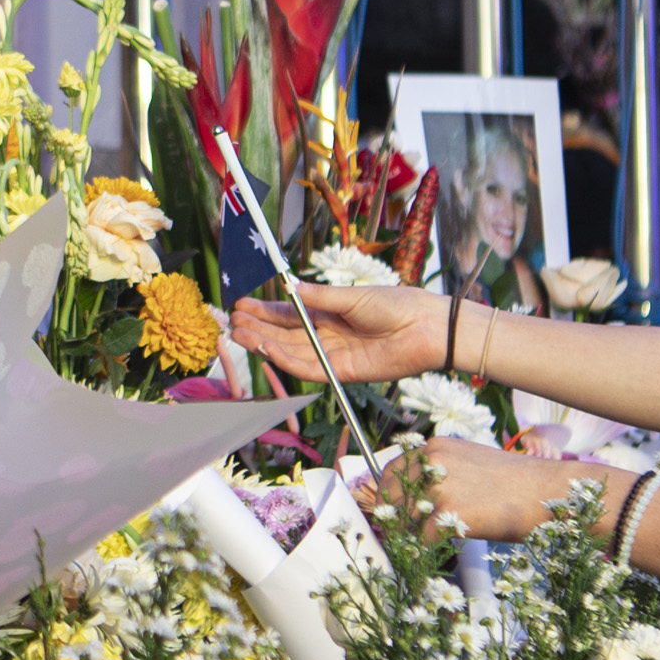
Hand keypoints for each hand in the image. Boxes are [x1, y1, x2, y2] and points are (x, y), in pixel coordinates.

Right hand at [225, 281, 448, 383]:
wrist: (427, 328)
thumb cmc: (397, 305)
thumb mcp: (353, 296)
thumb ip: (320, 296)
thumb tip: (289, 287)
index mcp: (331, 312)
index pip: (290, 314)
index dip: (266, 311)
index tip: (242, 305)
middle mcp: (328, 335)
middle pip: (285, 334)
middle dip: (258, 327)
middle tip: (232, 320)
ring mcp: (333, 355)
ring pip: (291, 352)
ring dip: (264, 344)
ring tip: (240, 333)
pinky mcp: (342, 372)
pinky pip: (308, 368)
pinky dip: (286, 360)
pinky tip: (266, 348)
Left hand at [361, 438, 587, 545]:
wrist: (550, 492)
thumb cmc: (519, 483)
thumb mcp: (473, 464)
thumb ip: (442, 475)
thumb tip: (417, 501)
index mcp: (437, 446)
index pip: (392, 472)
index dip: (389, 498)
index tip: (394, 517)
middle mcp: (432, 461)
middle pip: (390, 498)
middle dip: (395, 521)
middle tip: (407, 540)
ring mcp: (439, 486)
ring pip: (403, 521)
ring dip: (411, 539)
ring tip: (427, 550)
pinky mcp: (449, 513)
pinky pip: (421, 542)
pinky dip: (426, 555)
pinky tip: (438, 558)